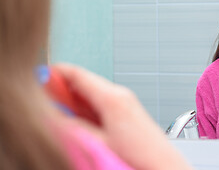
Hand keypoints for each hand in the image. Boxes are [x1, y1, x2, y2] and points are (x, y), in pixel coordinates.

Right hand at [52, 63, 191, 169]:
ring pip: (91, 92)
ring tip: (62, 114)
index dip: (56, 73)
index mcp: (112, 97)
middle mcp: (119, 93)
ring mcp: (125, 100)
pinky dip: (87, 106)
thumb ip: (75, 128)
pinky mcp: (127, 108)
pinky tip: (82, 120)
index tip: (40, 77)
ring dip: (75, 99)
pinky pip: (101, 100)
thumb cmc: (140, 154)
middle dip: (63, 89)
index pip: (78, 74)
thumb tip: (57, 118)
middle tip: (47, 100)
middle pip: (84, 82)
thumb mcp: (98, 143)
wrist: (163, 165)